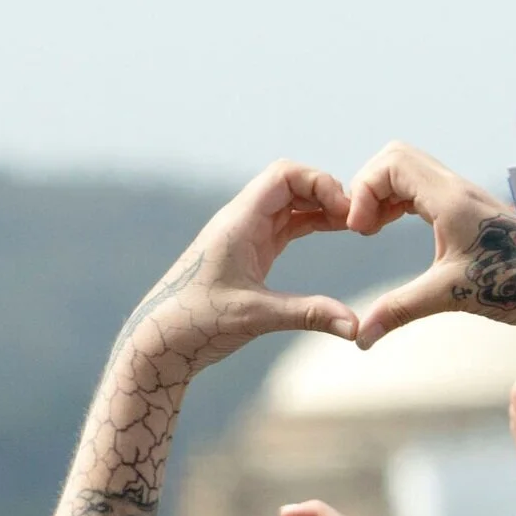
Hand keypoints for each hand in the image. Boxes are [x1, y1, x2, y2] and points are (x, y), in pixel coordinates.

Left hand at [117, 160, 359, 373]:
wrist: (159, 341)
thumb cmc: (197, 324)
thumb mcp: (256, 317)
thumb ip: (309, 315)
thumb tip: (356, 326)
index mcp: (239, 222)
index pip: (284, 174)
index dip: (320, 183)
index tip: (346, 213)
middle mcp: (241, 220)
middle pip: (291, 182)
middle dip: (325, 192)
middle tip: (356, 220)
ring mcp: (245, 234)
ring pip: (290, 202)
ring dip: (321, 207)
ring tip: (354, 225)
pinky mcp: (249, 251)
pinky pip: (286, 224)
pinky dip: (311, 222)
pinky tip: (334, 231)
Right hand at [347, 142, 515, 349]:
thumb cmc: (513, 286)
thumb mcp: (450, 295)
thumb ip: (400, 310)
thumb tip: (360, 338)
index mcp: (450, 199)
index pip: (392, 163)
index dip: (364, 190)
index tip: (359, 230)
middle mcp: (458, 188)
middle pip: (396, 157)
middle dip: (368, 186)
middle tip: (362, 227)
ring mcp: (465, 195)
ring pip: (411, 169)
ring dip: (384, 192)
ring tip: (372, 229)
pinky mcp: (470, 208)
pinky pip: (424, 185)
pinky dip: (401, 199)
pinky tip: (392, 228)